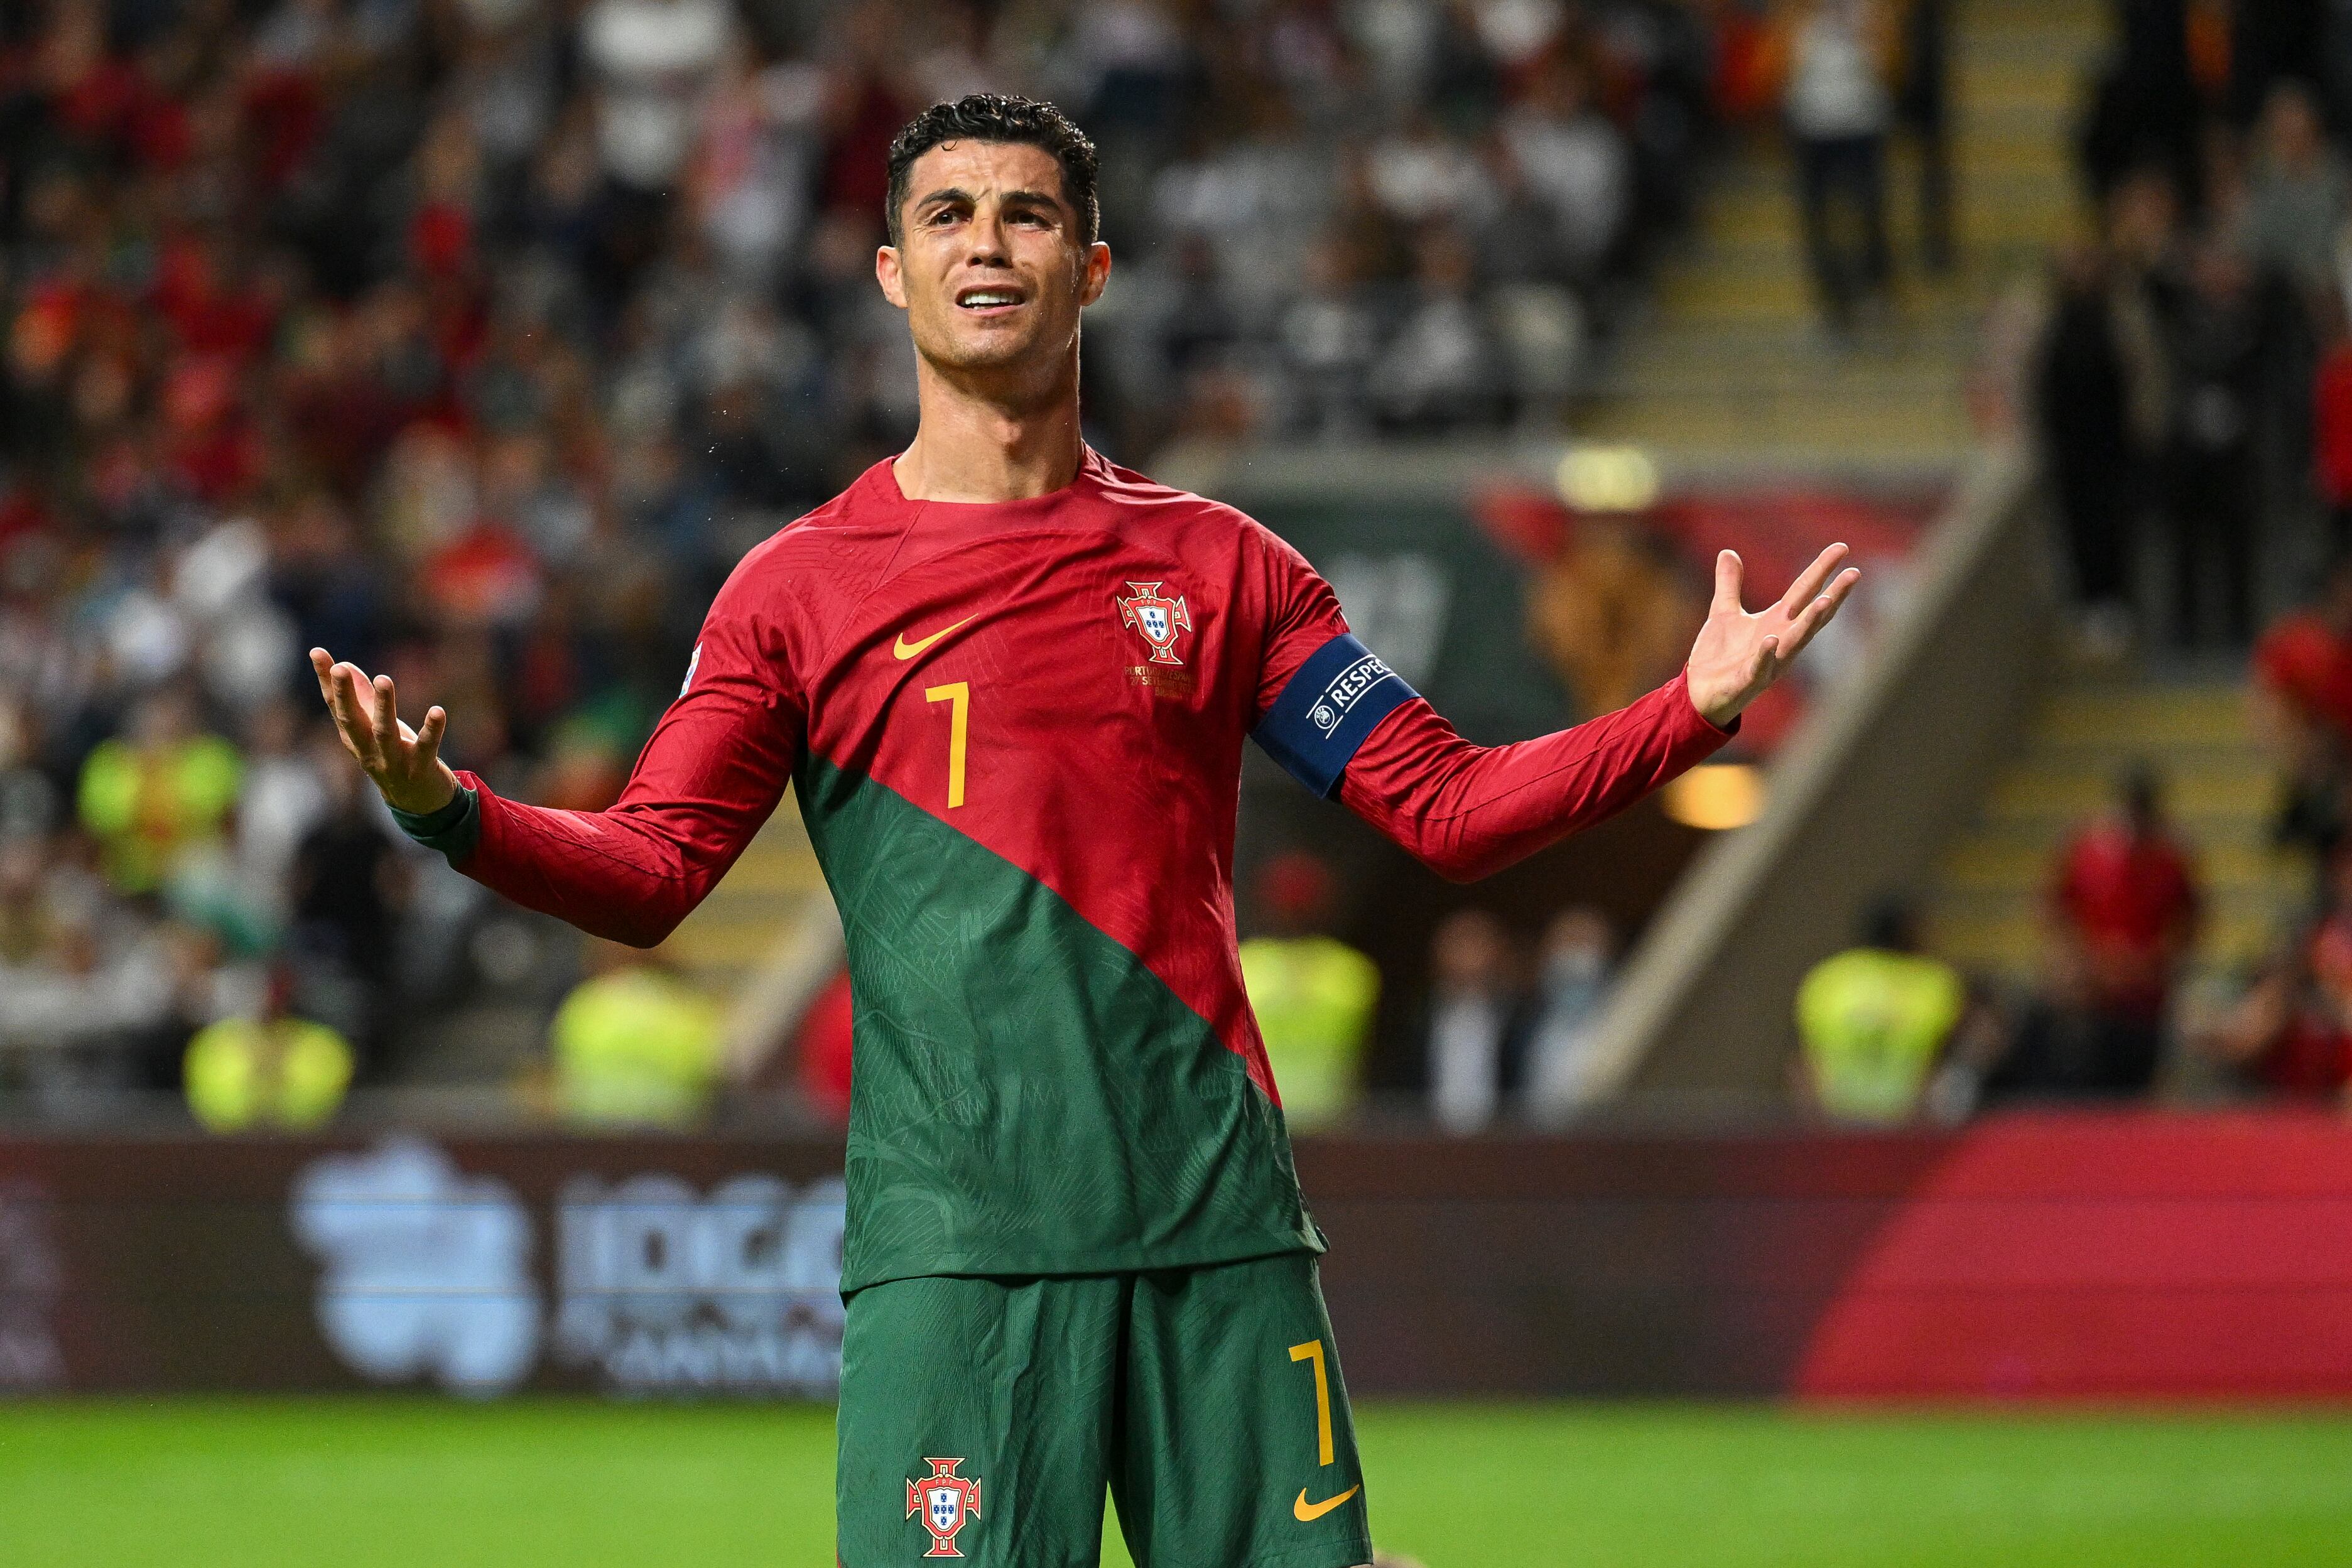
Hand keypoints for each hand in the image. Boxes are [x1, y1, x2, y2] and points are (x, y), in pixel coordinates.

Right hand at [310, 647, 458, 815]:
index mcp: (355, 738)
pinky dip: (432, 730)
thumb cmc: (394, 756)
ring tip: (384, 679)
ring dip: (385, 706)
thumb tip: (345, 665)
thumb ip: (362, 698)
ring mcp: (393, 762)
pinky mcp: (420, 769)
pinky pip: (426, 748)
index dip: (327, 680)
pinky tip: (438, 711)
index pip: (336, 706)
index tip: (317, 652)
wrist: (418, 802)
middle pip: (352, 721)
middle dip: (344, 695)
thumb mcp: (375, 727)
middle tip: (340, 668)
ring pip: (385, 733)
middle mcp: (368, 750)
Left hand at [1683, 544, 1860, 727]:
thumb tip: (1728, 552)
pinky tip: (1771, 639)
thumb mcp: (1723, 612)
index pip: (1804, 591)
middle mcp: (1780, 640)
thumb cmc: (1719, 657)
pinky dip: (1767, 654)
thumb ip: (1729, 584)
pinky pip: (1760, 667)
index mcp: (1776, 622)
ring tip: (1826, 602)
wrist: (1698, 694)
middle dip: (1834, 595)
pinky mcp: (1748, 680)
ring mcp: (1769, 662)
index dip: (1822, 569)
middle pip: (1812, 615)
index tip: (1842, 548)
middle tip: (1854, 573)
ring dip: (1810, 623)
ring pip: (1796, 642)